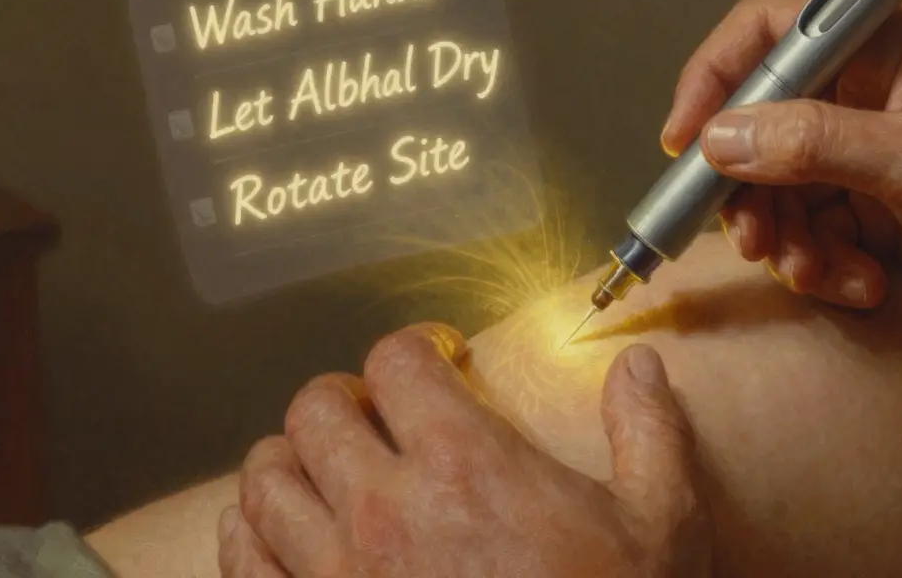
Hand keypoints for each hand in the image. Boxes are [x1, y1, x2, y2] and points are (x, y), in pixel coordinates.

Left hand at [217, 323, 711, 577]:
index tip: (438, 359)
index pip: (396, 362)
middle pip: (315, 409)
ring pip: (263, 480)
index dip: (416, 346)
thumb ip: (648, 433)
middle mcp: (384, 511)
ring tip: (323, 467)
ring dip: (290, 460)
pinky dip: (251, 534)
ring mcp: (336, 575)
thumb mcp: (658, 527)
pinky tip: (282, 534)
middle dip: (345, 397)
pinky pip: (243, 562)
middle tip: (376, 413)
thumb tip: (639, 366)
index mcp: (466, 466)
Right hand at [662, 0, 901, 358]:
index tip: (685, 141)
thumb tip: (724, 137)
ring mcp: (872, 151)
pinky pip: (812, 230)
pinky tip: (862, 282)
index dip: (718, 80)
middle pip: (763, 123)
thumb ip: (814, 144)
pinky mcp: (876, 207)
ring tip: (812, 268)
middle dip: (750, 186)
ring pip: (780, 186)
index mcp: (890, 43)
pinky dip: (822, 264)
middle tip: (750, 234)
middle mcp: (874, 90)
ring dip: (786, 236)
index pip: (771, 34)